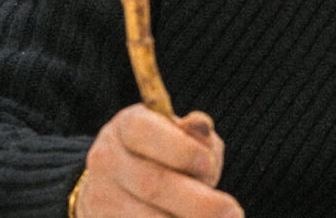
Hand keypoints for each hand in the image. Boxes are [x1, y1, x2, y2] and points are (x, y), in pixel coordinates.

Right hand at [77, 105, 241, 216]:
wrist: (118, 186)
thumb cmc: (166, 156)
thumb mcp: (181, 137)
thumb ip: (197, 137)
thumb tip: (201, 126)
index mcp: (128, 126)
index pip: (145, 132)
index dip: (180, 149)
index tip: (208, 163)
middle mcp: (108, 160)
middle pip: (152, 184)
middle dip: (199, 203)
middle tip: (233, 213)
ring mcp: (102, 197)